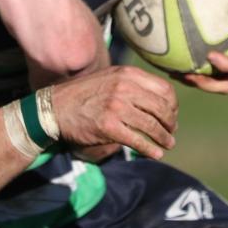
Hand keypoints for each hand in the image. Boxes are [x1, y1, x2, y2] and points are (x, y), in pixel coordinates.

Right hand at [53, 65, 177, 159]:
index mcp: (126, 74)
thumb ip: (132, 84)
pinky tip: (155, 154)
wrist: (54, 108)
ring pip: (152, 126)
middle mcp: (124, 87)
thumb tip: (160, 100)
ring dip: (164, 138)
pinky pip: (138, 141)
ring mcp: (116, 107)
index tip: (171, 115)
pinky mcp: (109, 127)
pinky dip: (150, 150)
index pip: (164, 89)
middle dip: (170, 124)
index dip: (173, 105)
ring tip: (166, 145)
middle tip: (170, 133)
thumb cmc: (83, 94)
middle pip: (162, 108)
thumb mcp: (109, 78)